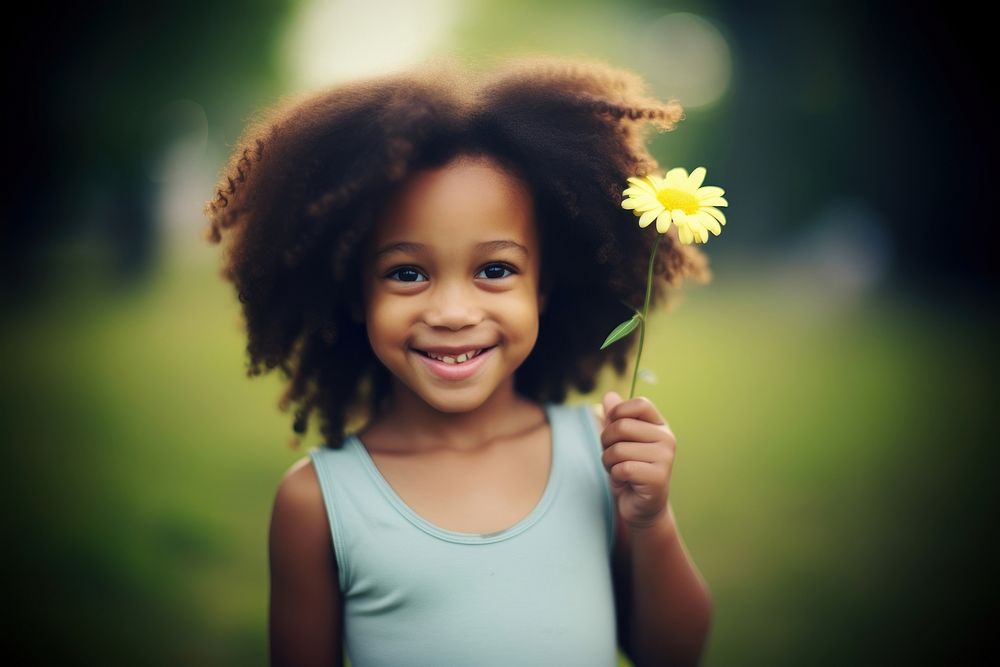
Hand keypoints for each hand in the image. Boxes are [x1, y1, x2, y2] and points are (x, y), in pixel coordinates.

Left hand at [600, 391, 676, 530]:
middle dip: (606, 442)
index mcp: (660, 425)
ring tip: (619, 470)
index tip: (613, 429)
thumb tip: (609, 395)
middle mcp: (667, 439)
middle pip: (622, 426)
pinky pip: (623, 468)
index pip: (640, 403)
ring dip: (609, 462)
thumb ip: (614, 418)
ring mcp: (665, 458)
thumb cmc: (629, 470)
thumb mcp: (619, 441)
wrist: (640, 506)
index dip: (618, 413)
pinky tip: (625, 482)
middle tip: (612, 456)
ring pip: (619, 449)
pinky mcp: (658, 477)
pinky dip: (616, 476)